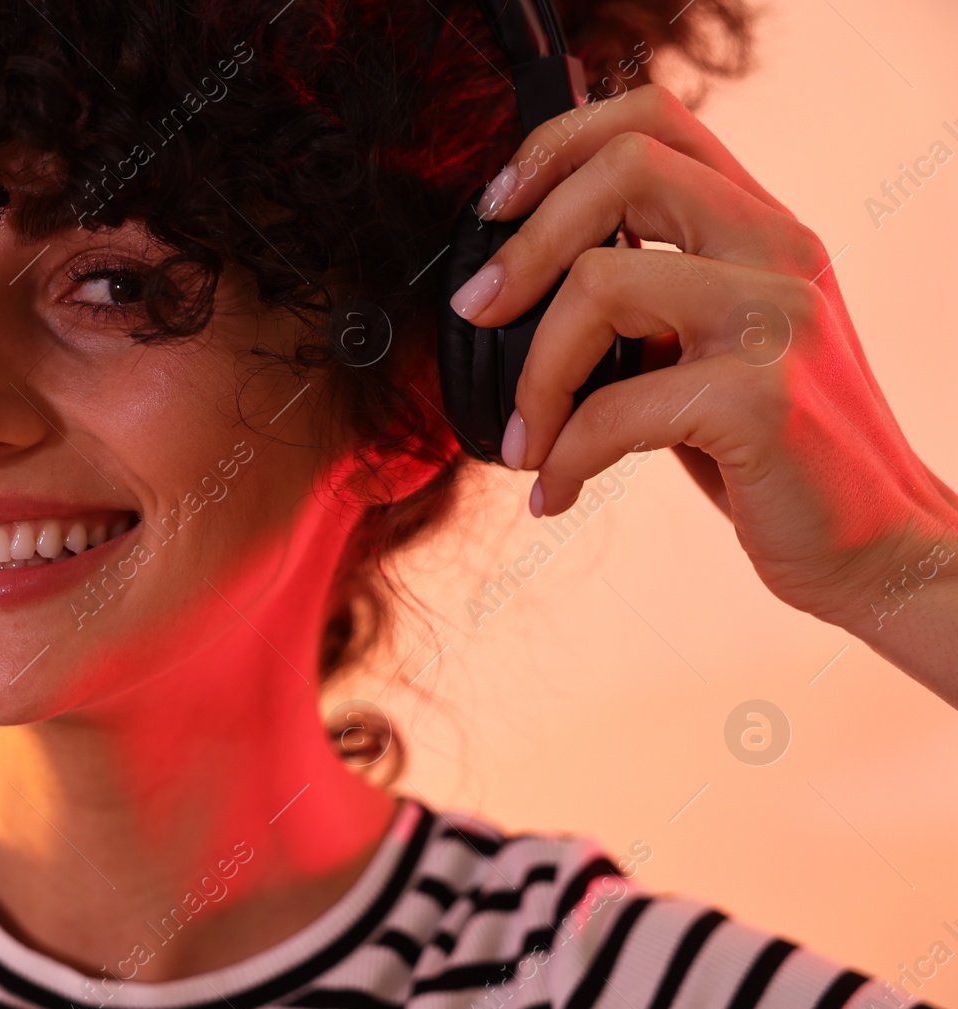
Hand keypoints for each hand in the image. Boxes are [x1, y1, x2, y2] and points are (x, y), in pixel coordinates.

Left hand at [447, 83, 957, 637]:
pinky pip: (613, 410)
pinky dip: (565, 457)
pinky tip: (558, 492)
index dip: (557, 148)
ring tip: (525, 442)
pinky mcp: (762, 400)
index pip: (654, 120)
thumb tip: (514, 292)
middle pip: (624, 171)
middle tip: (478, 314)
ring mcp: (777, 318)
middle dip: (523, 246)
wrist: (876, 542)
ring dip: (534, 377)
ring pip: (600, 284)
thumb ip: (650, 299)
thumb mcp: (713, 349)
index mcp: (760, 227)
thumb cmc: (773, 452)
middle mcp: (778, 250)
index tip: (495, 209)